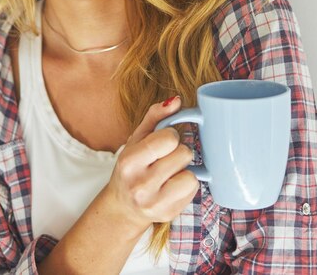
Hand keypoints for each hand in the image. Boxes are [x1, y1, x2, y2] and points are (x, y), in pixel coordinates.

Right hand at [103, 96, 199, 232]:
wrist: (123, 206)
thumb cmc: (132, 166)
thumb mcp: (136, 138)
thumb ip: (155, 116)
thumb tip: (177, 101)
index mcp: (130, 161)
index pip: (168, 139)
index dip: (171, 136)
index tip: (164, 141)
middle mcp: (140, 185)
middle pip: (183, 155)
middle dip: (179, 152)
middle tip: (166, 157)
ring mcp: (155, 203)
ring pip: (191, 176)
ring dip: (185, 170)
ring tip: (171, 172)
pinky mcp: (169, 214)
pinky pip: (194, 191)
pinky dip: (187, 185)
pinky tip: (173, 185)